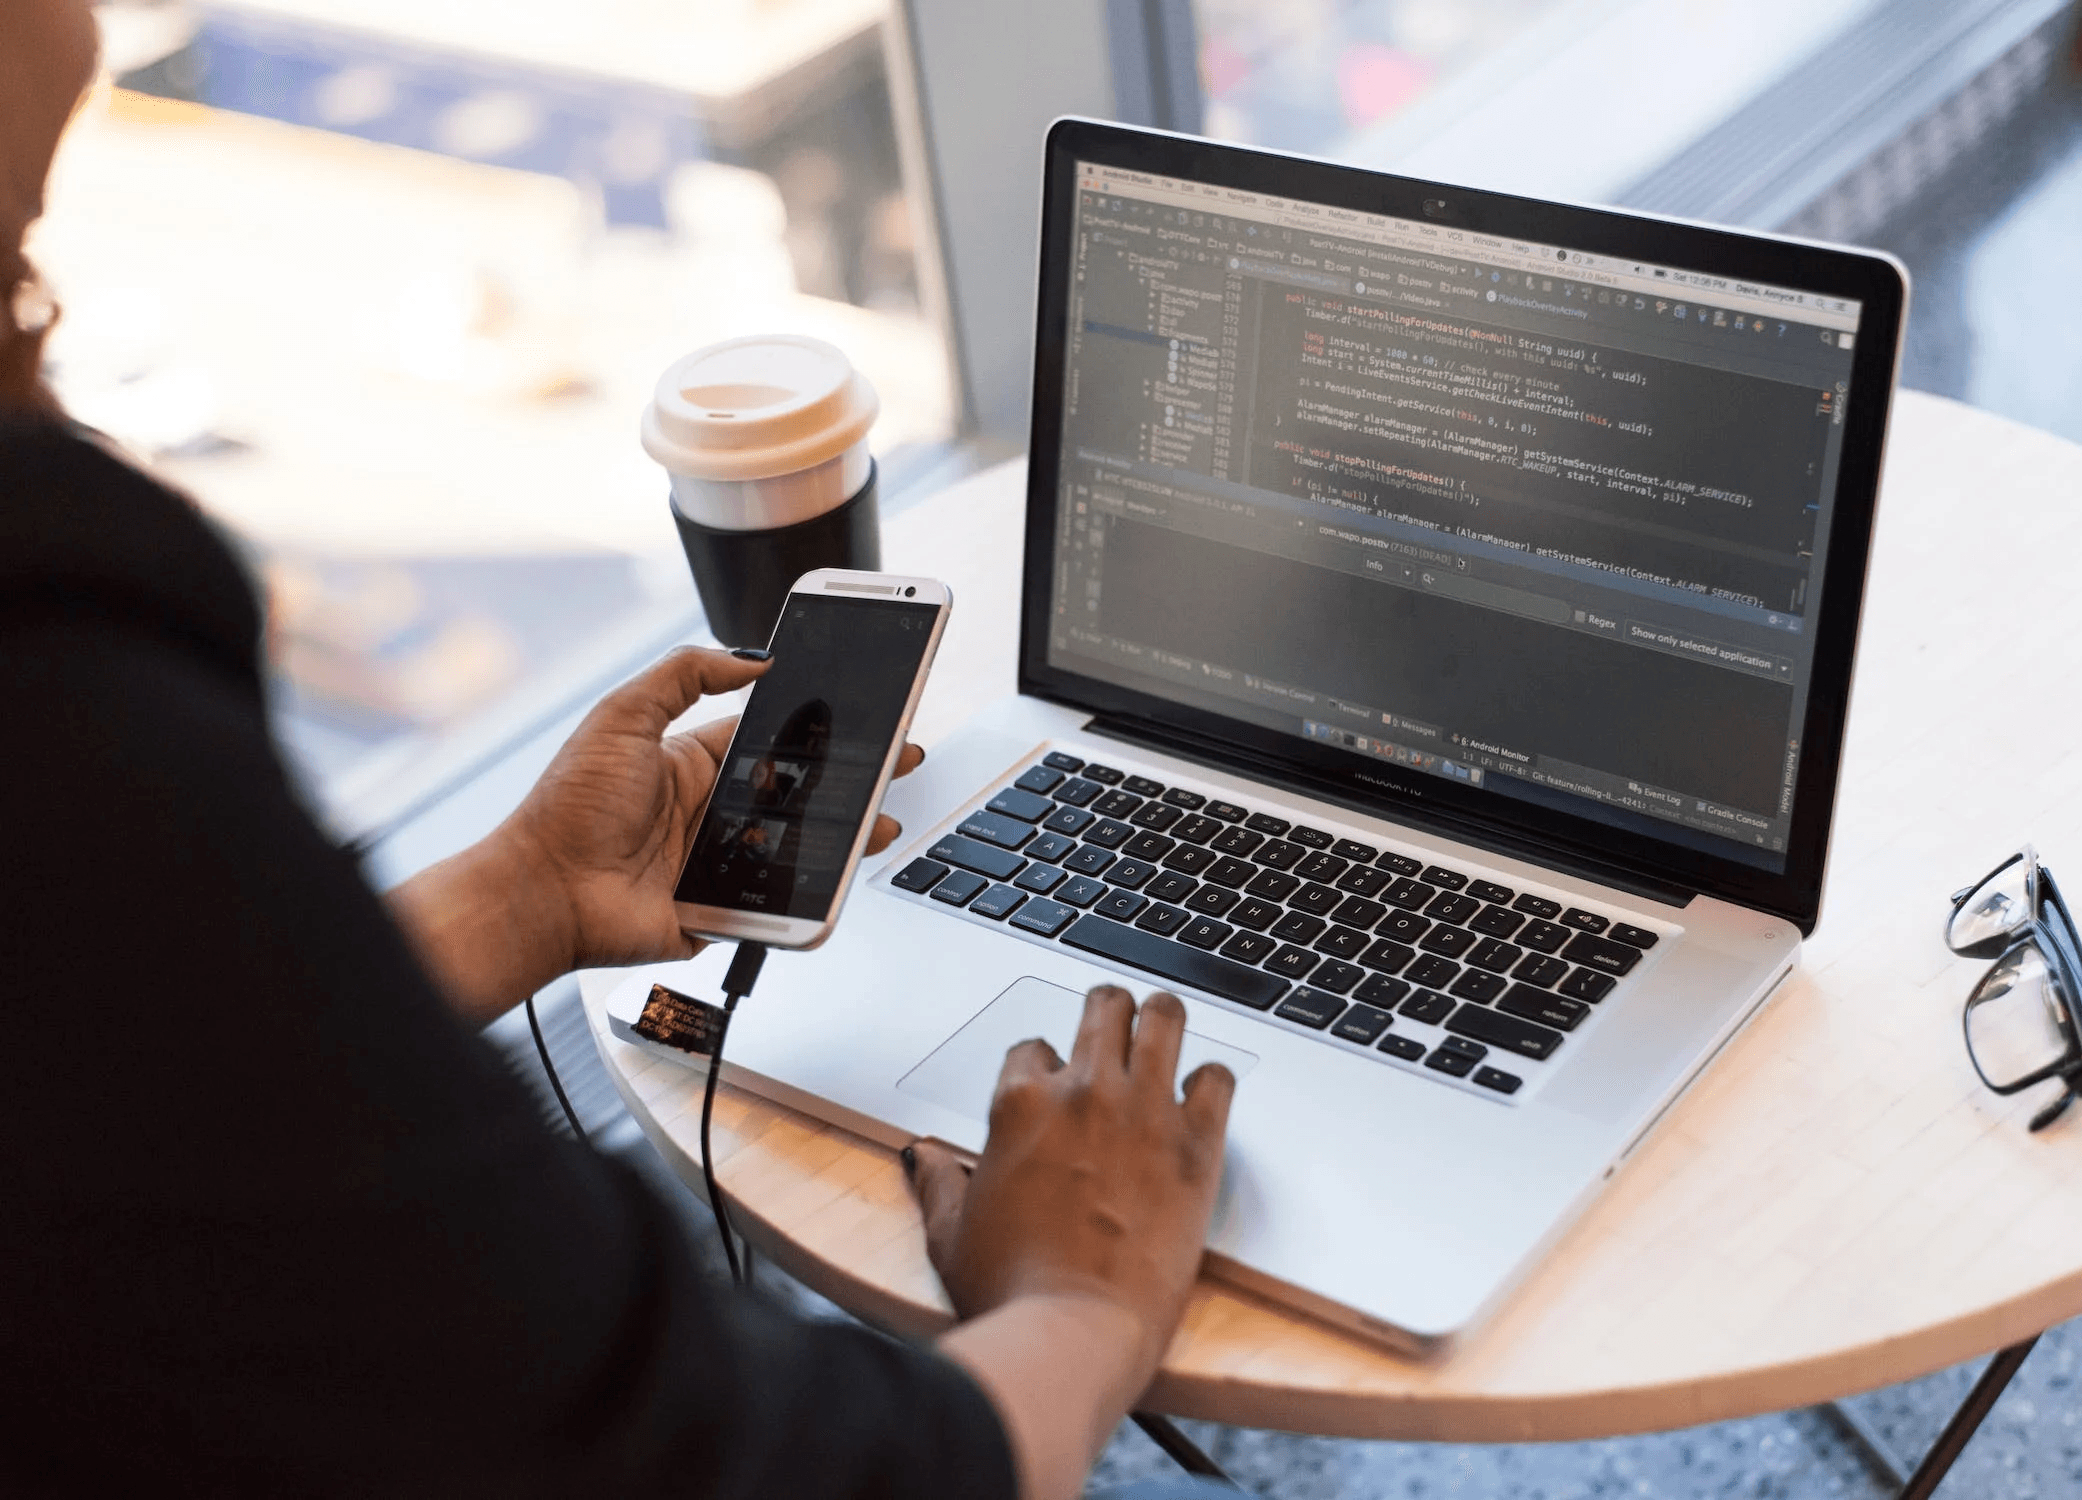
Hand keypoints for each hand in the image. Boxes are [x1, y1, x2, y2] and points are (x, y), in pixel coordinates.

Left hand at [507, 646, 922, 971]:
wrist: (544, 893)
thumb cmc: (568, 808)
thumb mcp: (622, 715)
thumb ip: (683, 674)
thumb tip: (750, 657)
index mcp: (690, 763)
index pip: (769, 740)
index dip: (815, 729)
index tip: (858, 716)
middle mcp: (708, 811)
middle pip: (796, 793)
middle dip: (849, 780)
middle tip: (896, 763)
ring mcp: (717, 863)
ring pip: (798, 846)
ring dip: (844, 834)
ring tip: (882, 821)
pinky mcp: (720, 909)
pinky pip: (776, 901)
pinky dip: (810, 892)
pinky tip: (841, 873)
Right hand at [908, 986, 1234, 1383]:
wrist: (1074, 1330)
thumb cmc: (1011, 1290)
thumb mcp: (950, 1235)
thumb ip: (937, 1183)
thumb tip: (922, 1157)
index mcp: (1019, 1104)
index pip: (1034, 1048)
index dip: (1044, 1066)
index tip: (1054, 1087)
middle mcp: (1083, 1092)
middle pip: (1104, 1007)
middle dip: (1108, 1012)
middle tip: (1116, 1028)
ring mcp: (1143, 1111)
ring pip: (1164, 1017)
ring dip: (1163, 1019)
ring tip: (1165, 1030)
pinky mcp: (1196, 1144)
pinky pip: (1218, 1077)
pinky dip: (1212, 1082)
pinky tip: (1203, 1099)